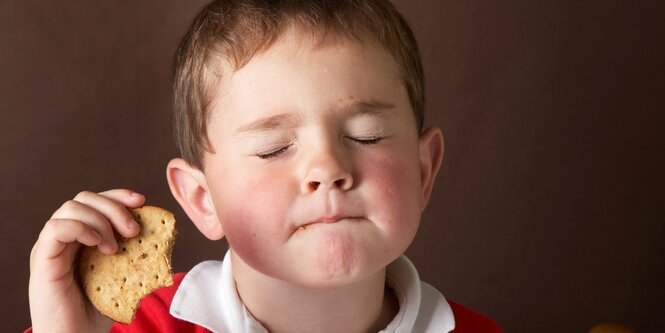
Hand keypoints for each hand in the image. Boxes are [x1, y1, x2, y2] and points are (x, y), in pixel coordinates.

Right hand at [29, 189, 144, 332]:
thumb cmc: (96, 311)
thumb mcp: (122, 276)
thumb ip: (135, 254)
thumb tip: (164, 238)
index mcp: (82, 237)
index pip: (97, 201)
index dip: (119, 196)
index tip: (142, 201)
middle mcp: (65, 238)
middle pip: (85, 198)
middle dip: (114, 207)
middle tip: (133, 231)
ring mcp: (52, 246)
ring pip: (71, 207)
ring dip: (100, 220)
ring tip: (114, 248)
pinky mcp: (42, 259)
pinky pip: (56, 228)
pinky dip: (81, 228)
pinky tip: (99, 244)